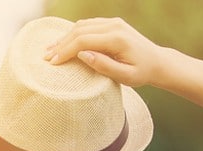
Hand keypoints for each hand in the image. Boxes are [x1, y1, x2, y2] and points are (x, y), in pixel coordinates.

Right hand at [45, 17, 165, 87]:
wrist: (157, 62)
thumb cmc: (141, 73)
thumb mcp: (125, 76)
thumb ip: (104, 66)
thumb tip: (83, 55)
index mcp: (116, 39)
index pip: (83, 41)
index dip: (65, 51)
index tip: (52, 63)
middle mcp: (114, 26)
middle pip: (79, 31)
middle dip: (61, 44)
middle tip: (45, 57)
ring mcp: (113, 22)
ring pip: (82, 25)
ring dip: (64, 37)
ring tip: (50, 50)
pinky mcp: (112, 23)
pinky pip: (88, 25)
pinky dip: (73, 33)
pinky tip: (63, 43)